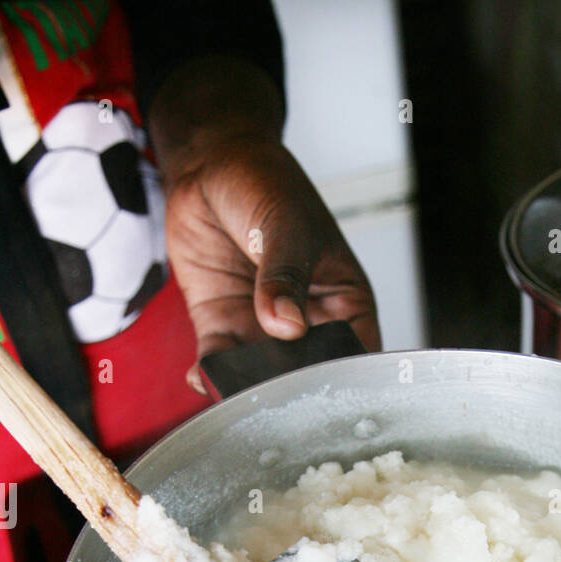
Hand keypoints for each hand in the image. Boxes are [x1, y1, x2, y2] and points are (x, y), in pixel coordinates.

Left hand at [148, 59, 380, 391]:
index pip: (356, 354)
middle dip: (291, 391)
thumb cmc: (265, 182)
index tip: (327, 393)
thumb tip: (286, 324)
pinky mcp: (223, 325)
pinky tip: (204, 377)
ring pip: (261, 375)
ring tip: (236, 393)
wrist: (208, 162)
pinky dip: (210, 374)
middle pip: (307, 375)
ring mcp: (263, 328)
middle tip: (276, 399)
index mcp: (344, 301)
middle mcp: (307, 323)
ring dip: (247, 387)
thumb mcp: (285, 225)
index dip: (346, 380)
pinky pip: (220, 361)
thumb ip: (285, 276)